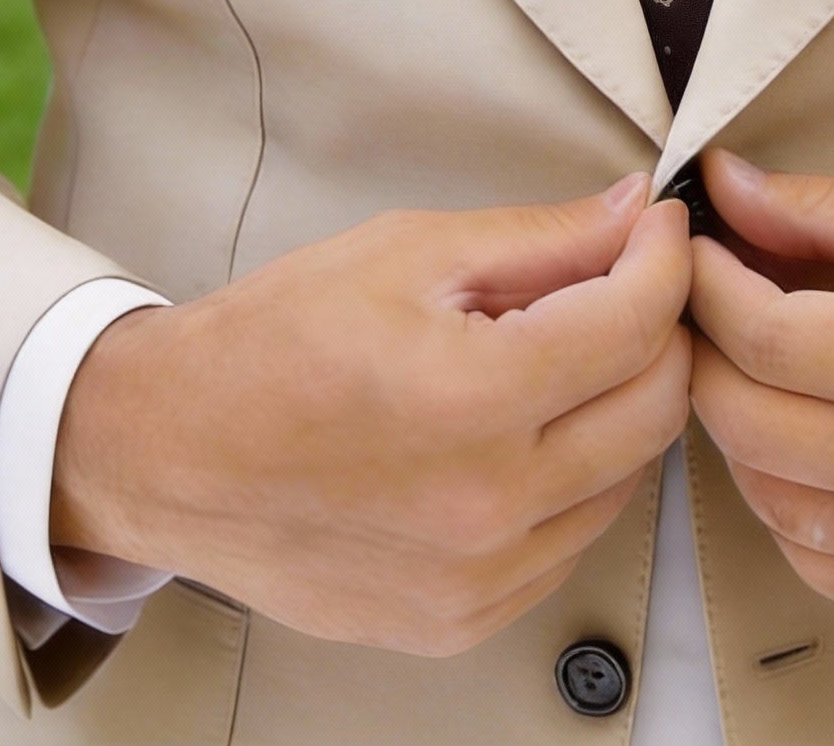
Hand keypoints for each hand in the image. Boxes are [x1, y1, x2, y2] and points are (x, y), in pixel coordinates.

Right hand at [52, 176, 691, 654]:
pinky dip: (575, 479)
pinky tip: (526, 431)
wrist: (168, 453)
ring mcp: (478, 578)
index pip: (637, 323)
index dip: (664, 258)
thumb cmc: (273, 343)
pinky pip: (571, 540)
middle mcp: (488, 504)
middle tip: (625, 283)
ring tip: (564, 355)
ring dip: (621, 406)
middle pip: (656, 408)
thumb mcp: (407, 252)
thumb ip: (541, 238)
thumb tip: (634, 213)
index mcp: (473, 399)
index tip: (658, 229)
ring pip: (627, 479)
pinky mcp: (462, 620)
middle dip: (660, 329)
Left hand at [687, 151, 833, 635]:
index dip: (708, 287)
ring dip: (738, 434)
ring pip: (776, 505)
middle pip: (753, 424)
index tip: (694, 251)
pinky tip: (802, 453)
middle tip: (705, 307)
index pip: (769, 338)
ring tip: (751, 373)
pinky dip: (790, 512)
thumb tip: (727, 186)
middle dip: (706, 354)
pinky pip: (830, 571)